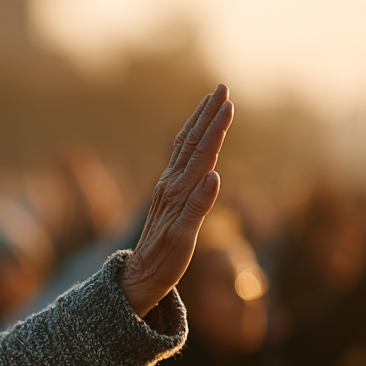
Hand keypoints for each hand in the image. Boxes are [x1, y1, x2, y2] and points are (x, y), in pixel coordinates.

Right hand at [123, 84, 235, 315]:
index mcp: (173, 183)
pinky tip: (212, 177)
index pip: (190, 145)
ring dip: (209, 139)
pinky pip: (193, 209)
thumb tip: (214, 172)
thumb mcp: (181, 214)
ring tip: (222, 113)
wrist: (143, 276)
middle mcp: (172, 189)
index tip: (218, 95)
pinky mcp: (181, 231)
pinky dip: (203, 193)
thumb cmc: (164, 245)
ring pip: (195, 167)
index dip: (204, 119)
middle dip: (209, 118)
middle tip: (222, 89)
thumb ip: (194, 193)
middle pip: (193, 147)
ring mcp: (176, 208)